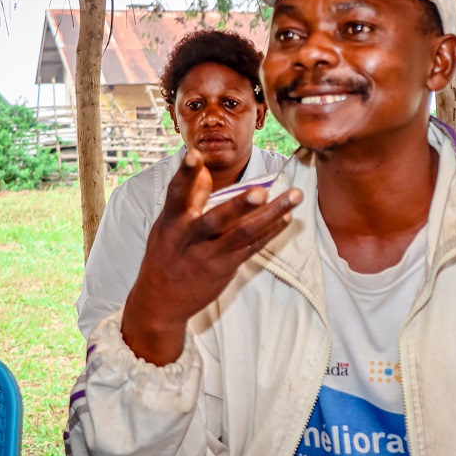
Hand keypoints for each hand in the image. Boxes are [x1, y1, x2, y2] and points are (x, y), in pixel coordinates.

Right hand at [121, 149, 302, 365]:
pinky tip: (286, 218)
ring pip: (243, 234)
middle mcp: (190, 237)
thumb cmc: (166, 254)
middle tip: (262, 191)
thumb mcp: (168, 224)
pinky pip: (252, 247)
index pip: (177, 194)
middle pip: (217, 219)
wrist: (161, 301)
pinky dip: (270, 232)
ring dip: (271, 215)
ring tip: (294, 197)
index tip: (194, 154)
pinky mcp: (225, 268)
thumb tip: (204, 169)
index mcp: (172, 222)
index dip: (186, 174)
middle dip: (240, 205)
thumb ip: (189, 197)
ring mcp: (209, 255)